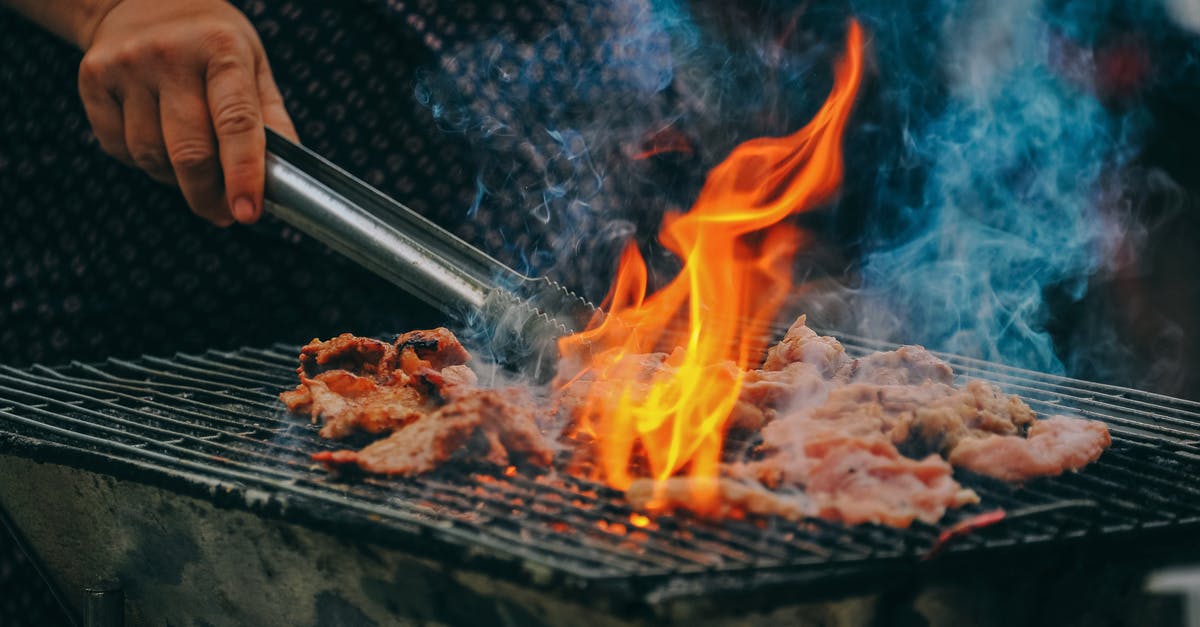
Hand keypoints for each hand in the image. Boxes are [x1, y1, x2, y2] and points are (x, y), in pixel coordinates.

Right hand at [76, 0, 297, 225]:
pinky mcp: (92, 79)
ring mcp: (126, 66)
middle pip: (189, 153)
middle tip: (224, 214)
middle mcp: (170, 55)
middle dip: (209, 196)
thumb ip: (271, 120)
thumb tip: (285, 180)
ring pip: (151, 157)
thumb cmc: (211, 42)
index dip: (243, 175)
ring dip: (176, 179)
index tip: (247, 213)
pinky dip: (143, 162)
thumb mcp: (254, 66)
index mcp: (222, 49)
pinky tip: (158, 142)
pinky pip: (119, 148)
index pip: (236, 123)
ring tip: (193, 168)